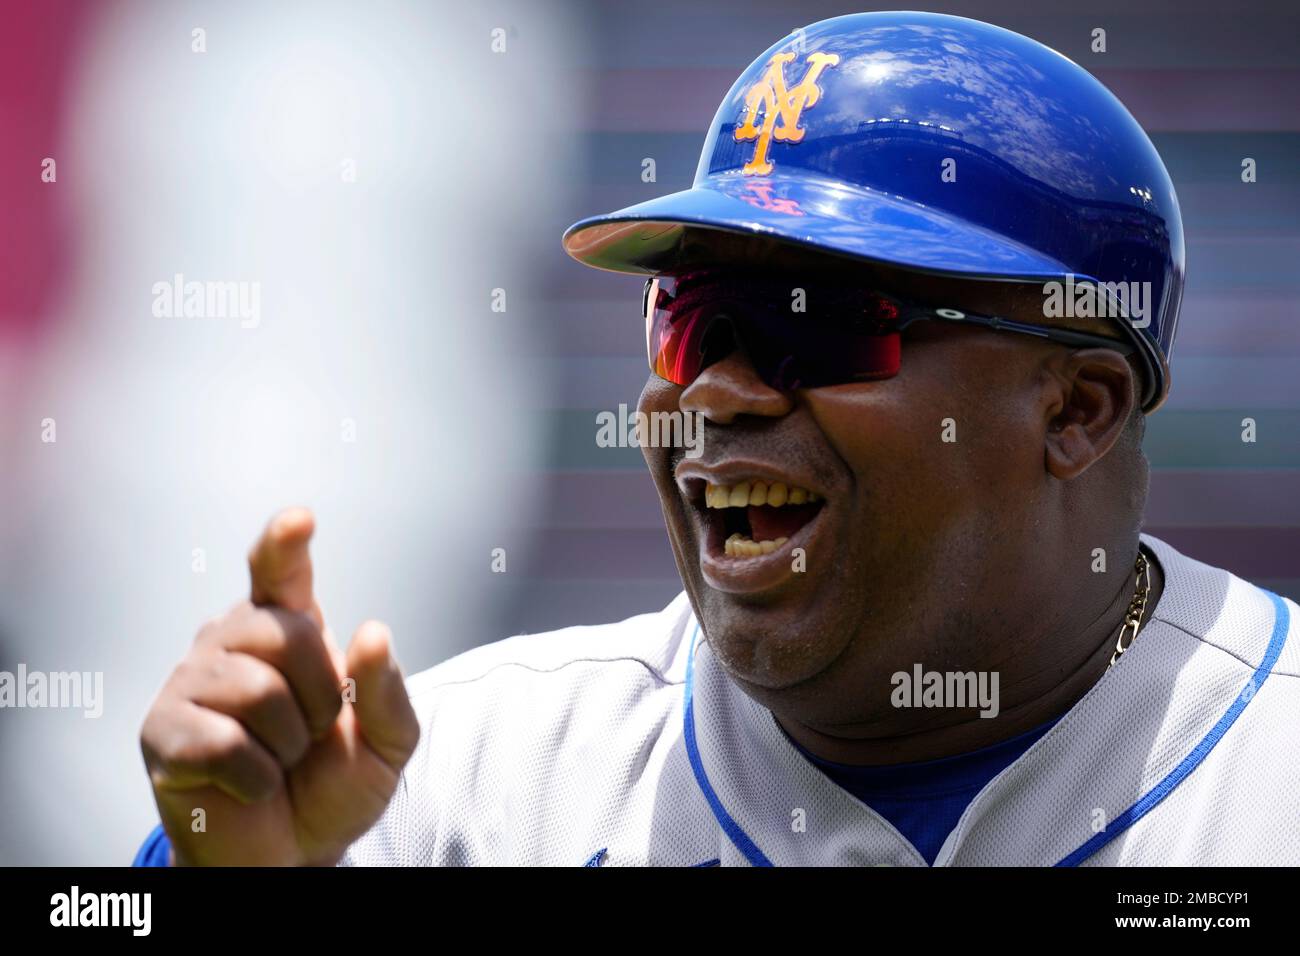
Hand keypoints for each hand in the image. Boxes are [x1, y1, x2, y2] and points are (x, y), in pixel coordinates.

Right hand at [140, 507, 419, 864]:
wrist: (292, 855)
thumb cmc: (332, 785)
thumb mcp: (387, 744)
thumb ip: (387, 692)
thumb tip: (371, 633)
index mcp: (287, 631)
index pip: (280, 573)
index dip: (284, 545)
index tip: (300, 520)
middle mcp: (232, 642)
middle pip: (286, 632)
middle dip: (320, 694)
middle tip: (313, 732)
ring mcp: (190, 682)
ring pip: (257, 691)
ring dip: (288, 742)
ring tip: (279, 759)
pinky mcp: (163, 732)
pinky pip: (224, 742)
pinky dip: (256, 776)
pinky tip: (249, 785)